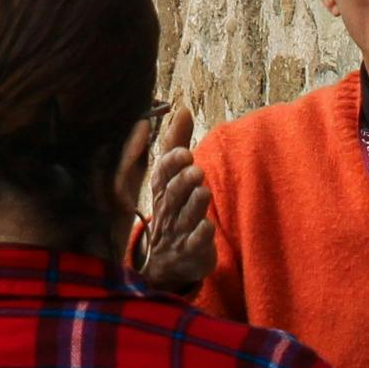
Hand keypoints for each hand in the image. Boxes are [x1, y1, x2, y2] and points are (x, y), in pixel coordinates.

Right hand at [132, 107, 210, 294]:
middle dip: (182, 182)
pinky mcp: (191, 252)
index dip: (171, 164)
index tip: (184, 152)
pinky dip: (200, 237)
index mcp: (161, 190)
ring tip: (202, 191)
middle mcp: (166, 210)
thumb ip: (176, 142)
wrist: (167, 260)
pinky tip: (207, 228)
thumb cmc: (173, 209)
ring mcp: (177, 233)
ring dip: (193, 205)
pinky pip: (194, 245)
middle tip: (195, 170)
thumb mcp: (171, 177)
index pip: (161, 174)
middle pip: (171, 195)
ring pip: (184, 218)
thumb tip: (183, 107)